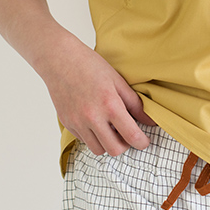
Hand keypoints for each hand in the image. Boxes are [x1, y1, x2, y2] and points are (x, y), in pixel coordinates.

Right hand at [41, 37, 156, 155]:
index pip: (132, 136)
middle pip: (115, 150)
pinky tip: (95, 121)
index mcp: (110, 105)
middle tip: (127, 134)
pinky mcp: (67, 123)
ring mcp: (78, 122)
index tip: (144, 141)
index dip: (142, 142)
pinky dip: (93, 136)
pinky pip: (84, 140)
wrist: (59, 59)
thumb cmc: (89, 65)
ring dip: (108, 143)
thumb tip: (150, 121)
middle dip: (125, 145)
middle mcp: (92, 117)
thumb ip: (135, 104)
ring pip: (98, 150)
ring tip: (110, 128)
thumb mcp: (118, 81)